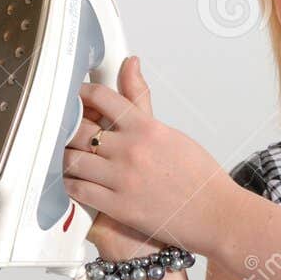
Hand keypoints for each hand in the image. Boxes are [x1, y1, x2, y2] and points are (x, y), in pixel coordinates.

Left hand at [63, 55, 210, 246]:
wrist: (216, 215)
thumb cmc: (200, 178)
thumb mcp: (171, 133)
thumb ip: (142, 100)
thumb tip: (130, 64)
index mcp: (146, 128)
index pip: (101, 98)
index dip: (80, 95)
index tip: (74, 98)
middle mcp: (132, 150)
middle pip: (80, 129)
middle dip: (68, 129)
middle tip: (64, 132)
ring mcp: (123, 179)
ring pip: (73, 161)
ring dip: (65, 159)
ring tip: (68, 159)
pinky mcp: (119, 206)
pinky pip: (79, 191)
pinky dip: (70, 186)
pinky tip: (74, 183)